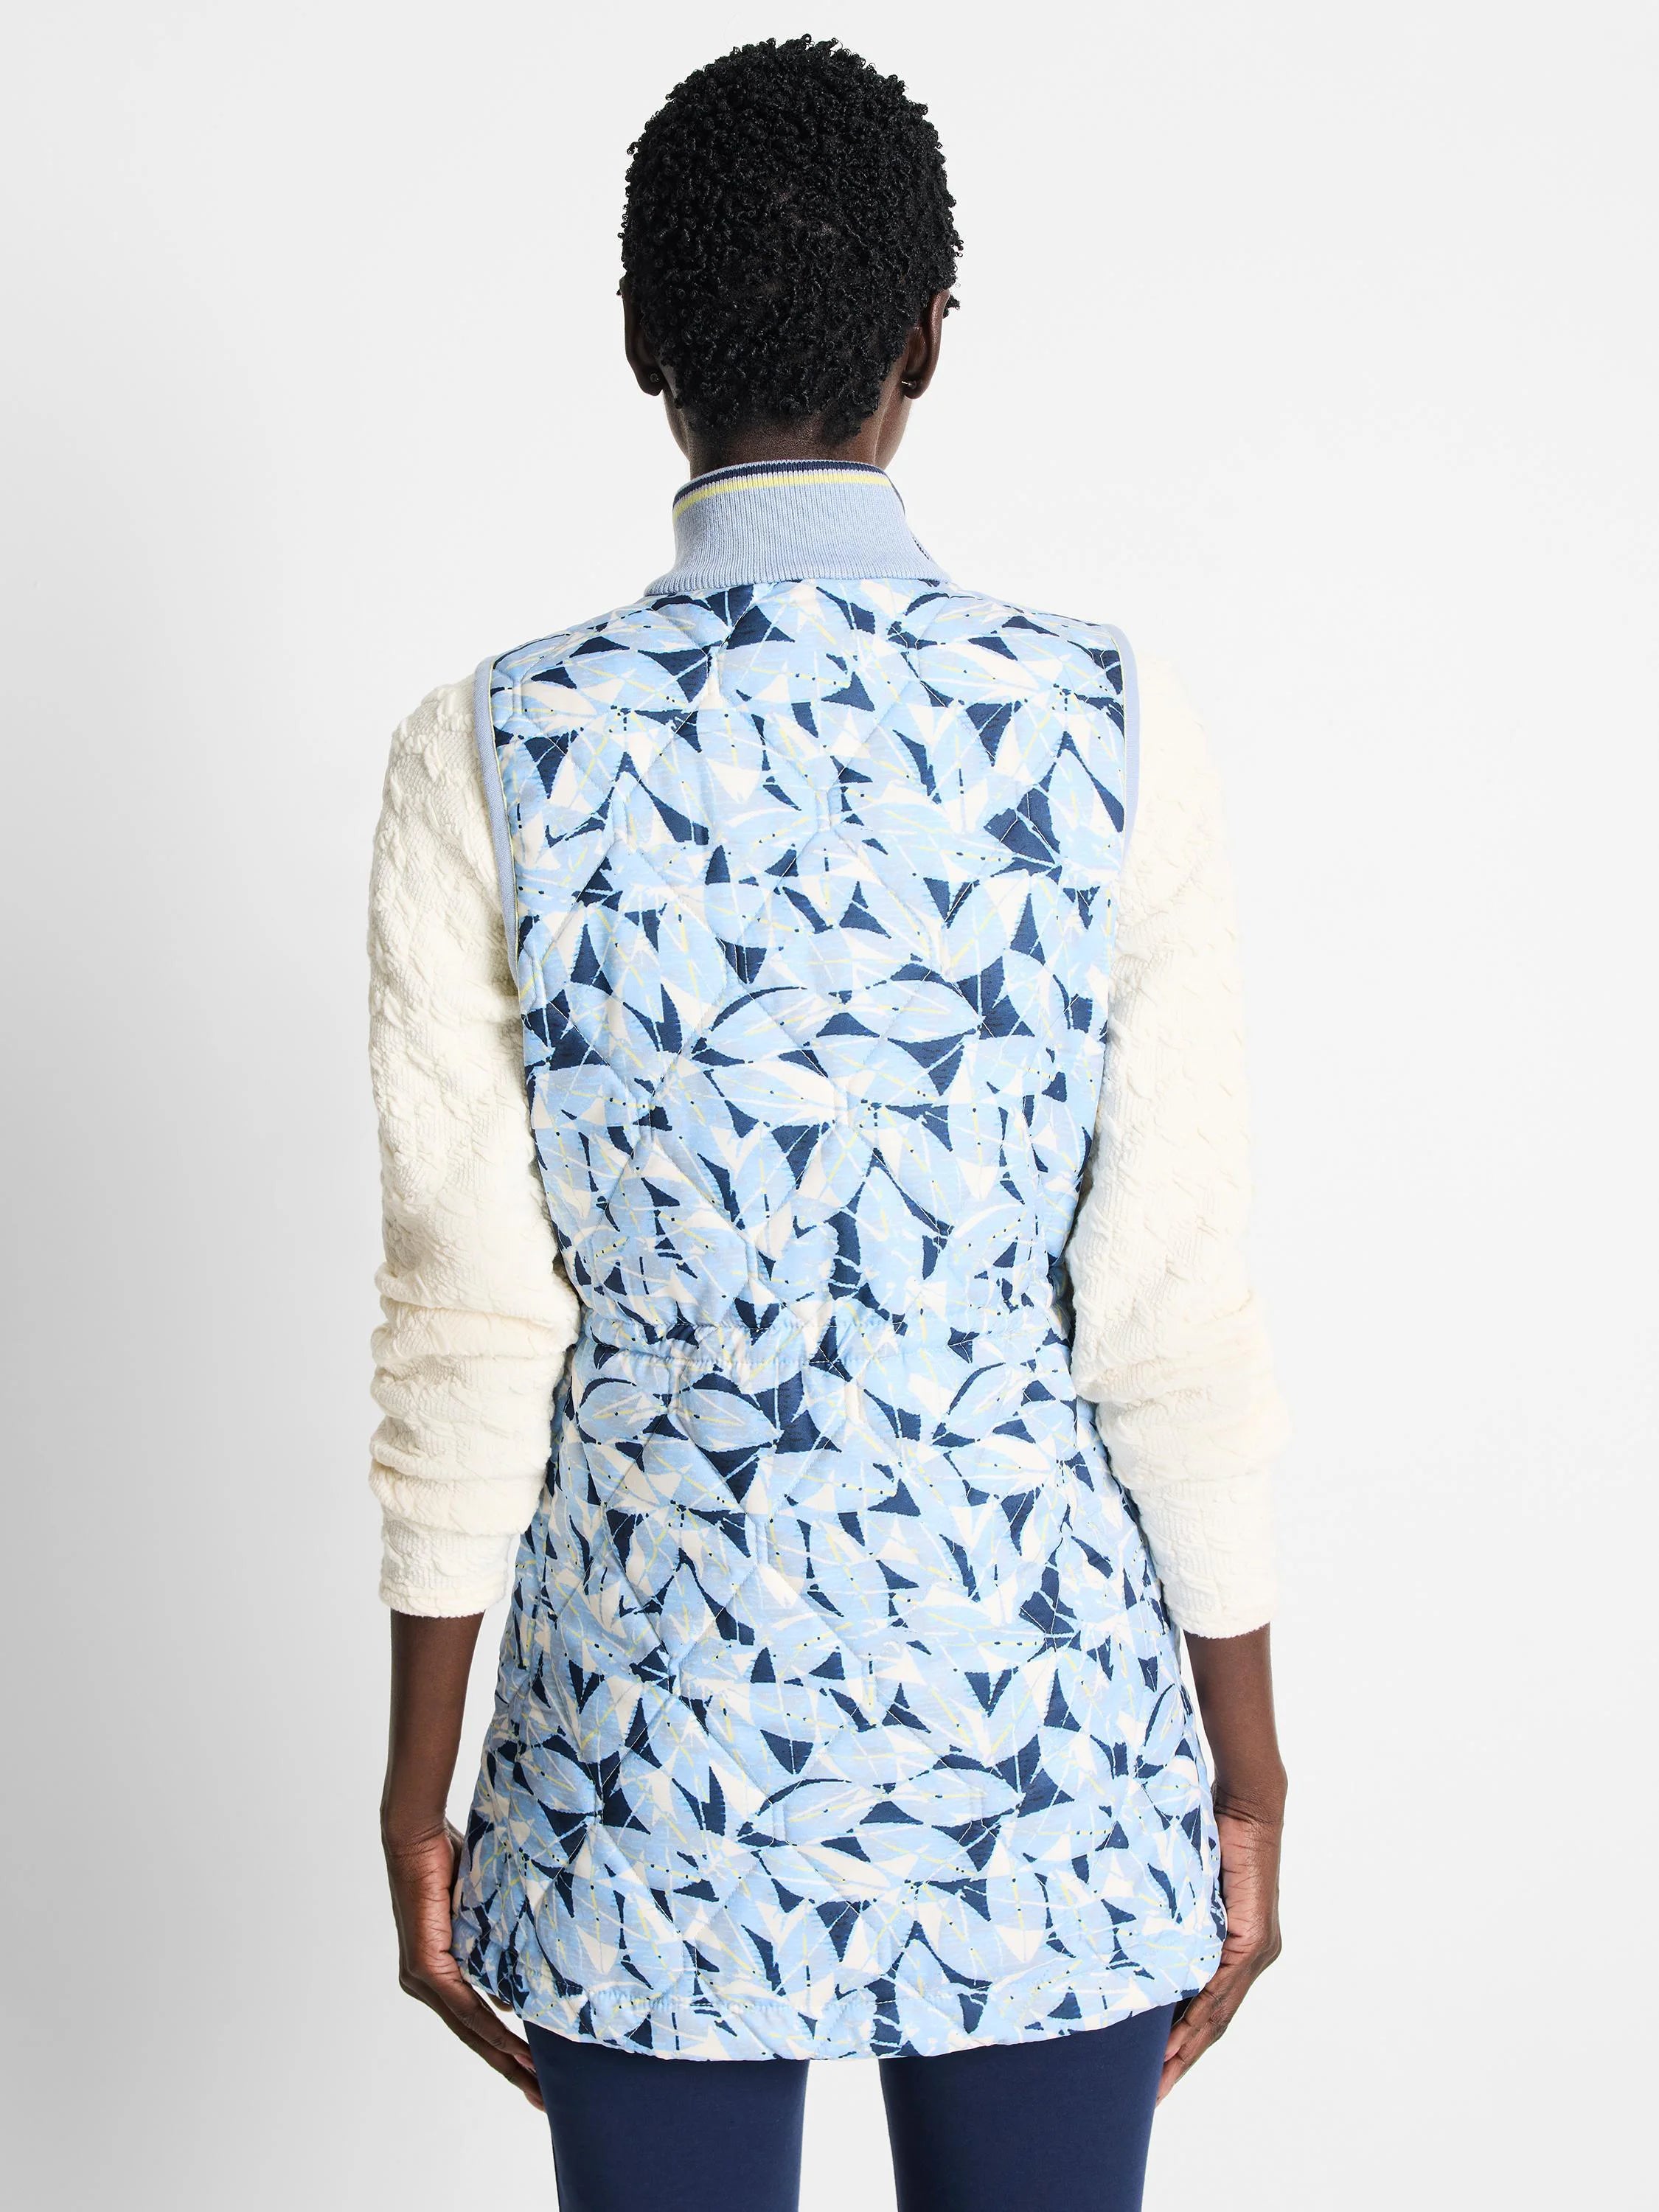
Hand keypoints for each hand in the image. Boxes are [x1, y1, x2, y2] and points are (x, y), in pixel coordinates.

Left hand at [384, 1820, 543, 2109]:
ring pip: (469, 2030)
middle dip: (510, 2070)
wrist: (415, 1837)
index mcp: (437, 1973)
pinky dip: (489, 2029)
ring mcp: (422, 1980)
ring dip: (504, 2058)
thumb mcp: (480, 1913)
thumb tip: (515, 1993)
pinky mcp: (425, 1968)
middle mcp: (425, 1984)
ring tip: (535, 2082)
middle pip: (473, 2037)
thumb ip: (494, 1949)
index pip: (474, 2022)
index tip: (534, 2074)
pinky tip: (513, 2048)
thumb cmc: (446, 1861)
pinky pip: (463, 2008)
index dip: (504, 2050)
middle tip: (542, 2099)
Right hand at [1158, 1797, 1283, 2100]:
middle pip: (1215, 2022)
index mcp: (1239, 1948)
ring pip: (1219, 2014)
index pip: (1210, 2006)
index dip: (1187, 2042)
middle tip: (1156, 2095)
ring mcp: (1256, 1952)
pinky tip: (1179, 2042)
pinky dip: (1199, 2018)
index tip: (1159, 2071)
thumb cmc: (1214, 1835)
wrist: (1248, 1806)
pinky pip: (1222, 1989)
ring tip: (1162, 2080)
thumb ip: (1175, 1917)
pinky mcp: (1253, 1940)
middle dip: (1185, 2061)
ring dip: (1189, 2050)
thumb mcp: (1187, 1888)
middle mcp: (1254, 1957)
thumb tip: (1138, 1934)